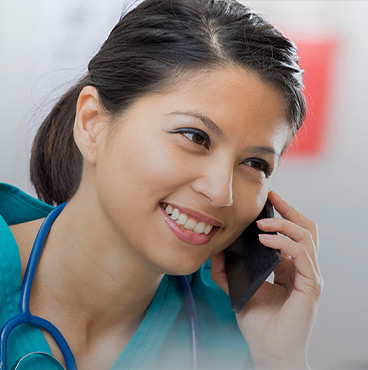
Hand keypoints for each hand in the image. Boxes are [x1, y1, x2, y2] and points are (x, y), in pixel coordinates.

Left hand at [210, 190, 322, 368]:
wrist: (268, 350)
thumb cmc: (257, 322)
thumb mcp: (237, 289)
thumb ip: (226, 271)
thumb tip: (214, 250)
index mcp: (290, 266)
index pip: (293, 232)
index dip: (283, 213)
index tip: (267, 199)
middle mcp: (303, 267)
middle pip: (306, 228)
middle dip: (289, 209)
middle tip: (272, 196)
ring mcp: (309, 275)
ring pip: (307, 236)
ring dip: (285, 223)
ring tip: (262, 221)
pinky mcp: (309, 285)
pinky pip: (301, 255)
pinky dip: (284, 242)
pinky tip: (265, 238)